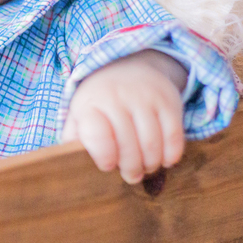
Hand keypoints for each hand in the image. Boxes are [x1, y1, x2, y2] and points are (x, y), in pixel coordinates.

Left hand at [62, 50, 187, 183]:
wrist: (128, 65)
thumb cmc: (100, 102)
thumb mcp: (80, 114)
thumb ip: (74, 138)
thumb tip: (68, 163)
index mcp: (90, 104)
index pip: (97, 135)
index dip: (104, 156)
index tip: (108, 167)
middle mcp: (117, 97)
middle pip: (128, 144)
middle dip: (131, 168)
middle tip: (131, 176)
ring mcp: (144, 97)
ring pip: (152, 143)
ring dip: (151, 164)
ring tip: (146, 168)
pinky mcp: (168, 100)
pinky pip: (174, 135)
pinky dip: (171, 154)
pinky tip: (164, 160)